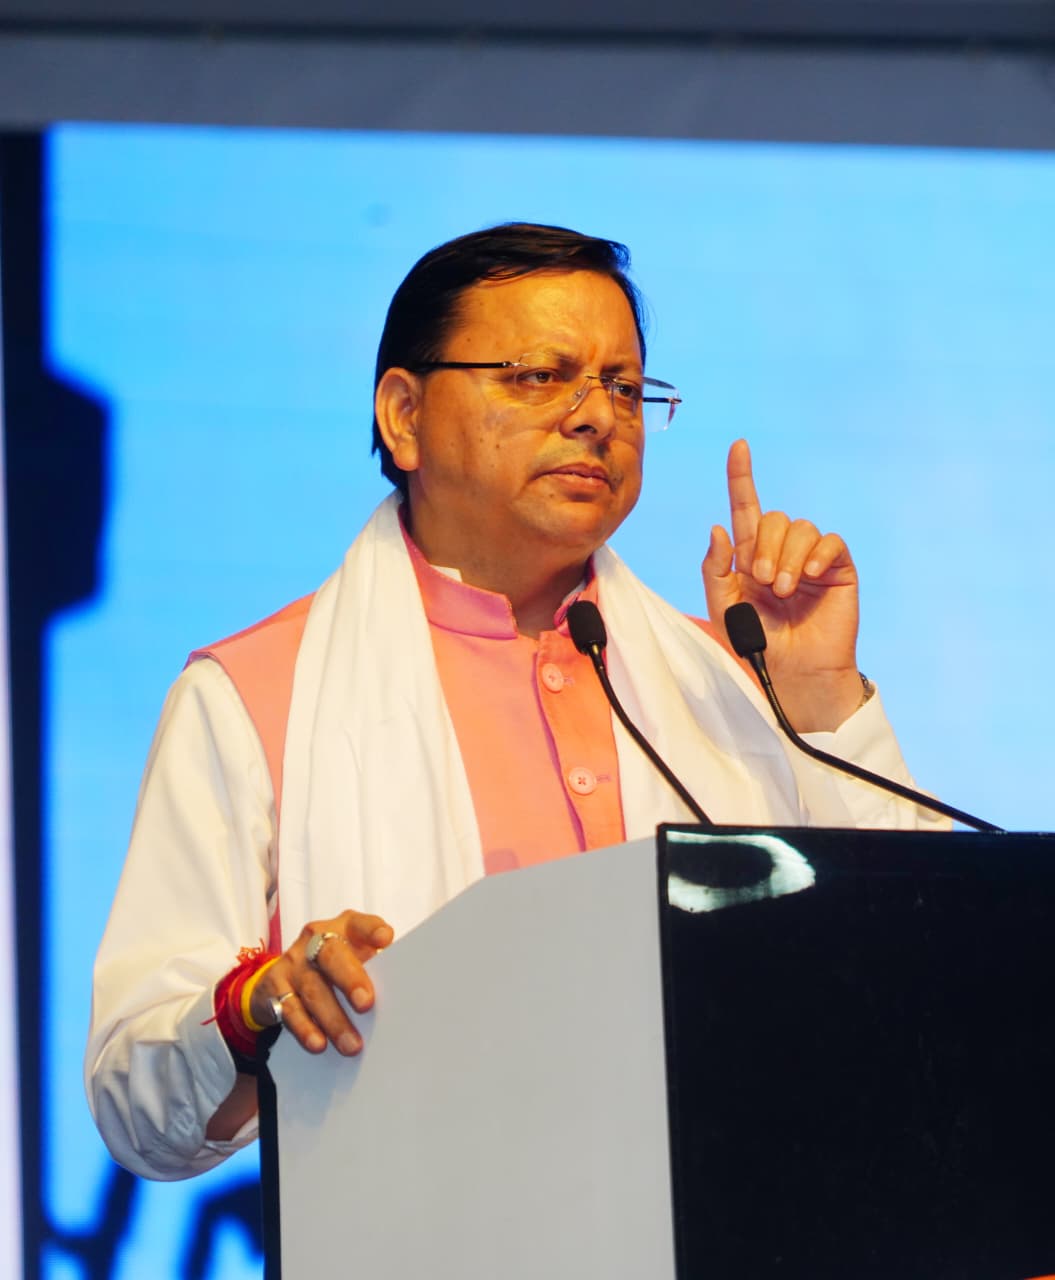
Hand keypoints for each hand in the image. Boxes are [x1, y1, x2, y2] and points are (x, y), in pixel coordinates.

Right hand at [249, 910, 393, 1056]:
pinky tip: (319, 1044)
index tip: (385, 940)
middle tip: (366, 1004)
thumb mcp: (354, 956)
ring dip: (334, 1019)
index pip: (359, 924)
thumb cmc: (335, 966)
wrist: (283, 976)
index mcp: (343, 928)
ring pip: (313, 990)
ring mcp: (293, 963)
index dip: (371, 930)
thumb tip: (403, 994)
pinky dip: (305, 1028)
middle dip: (350, 979)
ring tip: (351, 1044)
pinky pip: (290, 1010)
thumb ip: (374, 967)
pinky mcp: (274, 987)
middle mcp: (315, 940)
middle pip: (331, 956)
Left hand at [702, 439, 862, 731]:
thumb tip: (718, 528)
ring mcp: (811, 558)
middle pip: (774, 518)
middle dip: (764, 547)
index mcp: (750, 555)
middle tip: (762, 582)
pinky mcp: (838, 570)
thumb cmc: (756, 643)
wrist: (792, 673)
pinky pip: (830, 543)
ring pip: (801, 528)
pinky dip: (817, 555)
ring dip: (787, 557)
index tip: (738, 446)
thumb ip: (715, 568)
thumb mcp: (723, 607)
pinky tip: (808, 577)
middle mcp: (781, 550)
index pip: (745, 508)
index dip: (741, 476)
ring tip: (782, 591)